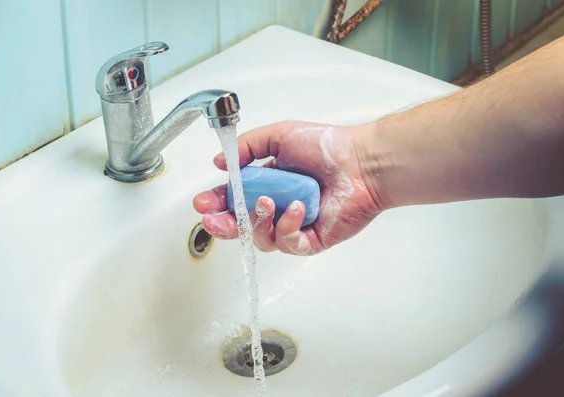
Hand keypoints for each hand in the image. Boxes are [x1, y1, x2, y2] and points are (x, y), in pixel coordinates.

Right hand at [192, 120, 382, 254]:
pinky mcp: (311, 241)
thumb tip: (220, 162)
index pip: (235, 199)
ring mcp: (294, 226)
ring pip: (262, 238)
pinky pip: (289, 243)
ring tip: (265, 202)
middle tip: (212, 219)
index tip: (203, 202)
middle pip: (243, 226)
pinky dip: (287, 226)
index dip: (217, 203)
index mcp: (269, 184)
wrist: (360, 162)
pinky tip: (297, 208)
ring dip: (258, 221)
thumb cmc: (326, 147)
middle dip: (224, 225)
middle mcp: (279, 207)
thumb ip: (247, 147)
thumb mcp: (279, 137)